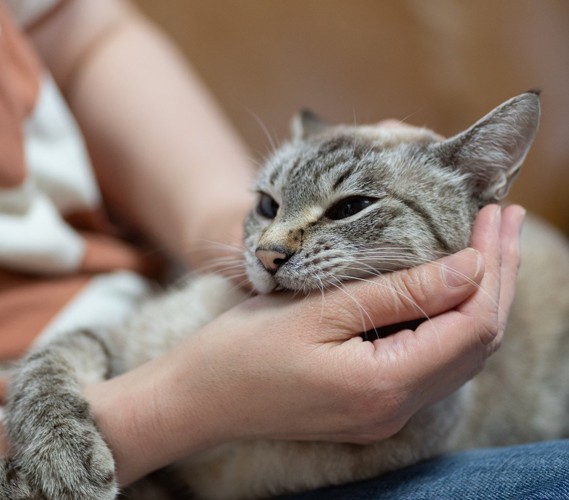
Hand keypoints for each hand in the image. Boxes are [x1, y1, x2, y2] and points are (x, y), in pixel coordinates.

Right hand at [166, 204, 522, 444]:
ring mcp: (385, 411)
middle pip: (476, 342)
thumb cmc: (243, 350)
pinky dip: (449, 320)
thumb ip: (397, 291)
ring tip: (487, 245)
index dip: (492, 266)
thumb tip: (470, 266)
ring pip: (458, 353)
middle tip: (504, 218)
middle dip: (497, 277)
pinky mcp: (372, 404)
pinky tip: (448, 287)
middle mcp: (396, 408)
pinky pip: (431, 362)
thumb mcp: (318, 310)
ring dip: (478, 297)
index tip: (493, 213)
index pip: (472, 324)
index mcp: (384, 385)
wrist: (200, 398)